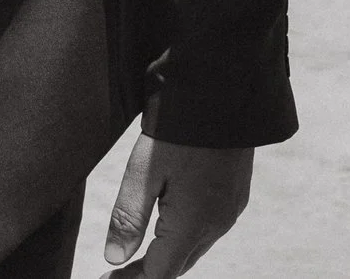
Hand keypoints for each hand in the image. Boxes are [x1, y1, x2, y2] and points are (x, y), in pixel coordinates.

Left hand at [103, 134, 251, 275]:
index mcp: (193, 223)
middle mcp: (217, 224)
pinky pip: (207, 229)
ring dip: (166, 255)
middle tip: (116, 273)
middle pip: (178, 264)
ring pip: (194, 248)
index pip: (160, 272)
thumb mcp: (144, 171)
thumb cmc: (178, 127)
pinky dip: (184, 237)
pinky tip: (166, 227)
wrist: (224, 89)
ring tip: (135, 256)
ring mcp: (230, 210)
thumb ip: (129, 218)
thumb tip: (114, 259)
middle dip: (148, 272)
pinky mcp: (235, 195)